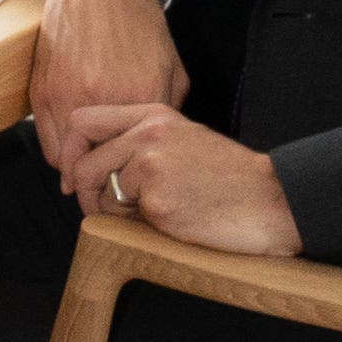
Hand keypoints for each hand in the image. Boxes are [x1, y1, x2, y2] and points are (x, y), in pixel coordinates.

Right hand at [28, 0, 184, 184]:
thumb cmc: (136, 22)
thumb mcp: (172, 67)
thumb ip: (167, 111)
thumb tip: (156, 144)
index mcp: (137, 96)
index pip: (135, 159)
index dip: (135, 176)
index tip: (136, 182)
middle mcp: (98, 101)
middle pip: (96, 166)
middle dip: (103, 179)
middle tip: (111, 181)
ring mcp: (63, 97)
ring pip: (65, 160)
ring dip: (78, 168)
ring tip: (92, 167)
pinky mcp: (41, 91)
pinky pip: (46, 140)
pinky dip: (59, 150)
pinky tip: (73, 146)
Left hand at [67, 104, 297, 254]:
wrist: (270, 199)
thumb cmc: (227, 176)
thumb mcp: (183, 138)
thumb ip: (139, 140)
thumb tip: (88, 159)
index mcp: (154, 115)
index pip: (83, 120)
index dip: (71, 151)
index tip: (75, 174)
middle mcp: (148, 135)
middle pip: (83, 163)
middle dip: (84, 192)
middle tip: (97, 207)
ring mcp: (152, 168)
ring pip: (101, 195)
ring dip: (116, 211)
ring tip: (154, 209)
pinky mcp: (157, 202)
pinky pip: (125, 220)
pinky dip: (139, 226)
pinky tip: (172, 218)